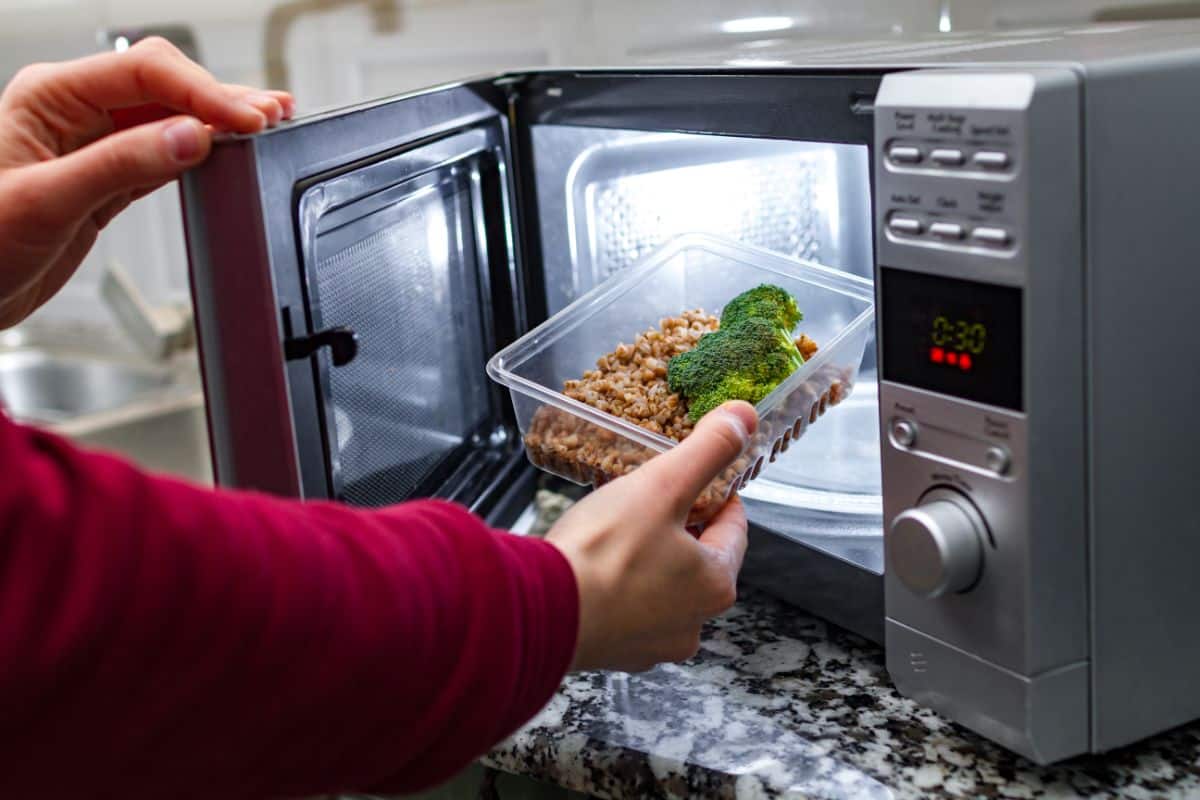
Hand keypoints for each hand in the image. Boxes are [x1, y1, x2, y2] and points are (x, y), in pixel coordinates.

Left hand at [0, 37, 293, 327]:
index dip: (201, 92)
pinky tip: (230, 150)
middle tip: (271, 116)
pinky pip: (164, 153)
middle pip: (164, 84)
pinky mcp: (108, 181)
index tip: (245, 120)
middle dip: (220, 96)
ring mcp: (94, 146)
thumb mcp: (46, 203)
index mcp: (48, 98)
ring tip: (268, 122)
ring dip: (218, 119)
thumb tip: (189, 137)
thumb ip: (119, 166)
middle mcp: (73, 113)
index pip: (142, 72)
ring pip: (170, 117)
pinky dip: (202, 151)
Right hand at [546, 401, 757, 672]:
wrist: (538, 610)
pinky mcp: (613, 651)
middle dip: (678, 527)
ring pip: (661, 585)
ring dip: (648, 558)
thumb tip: (744, 417)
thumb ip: (707, 450)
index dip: (718, 495)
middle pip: (697, 560)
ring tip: (619, 528)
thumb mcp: (662, 486)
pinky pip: (625, 608)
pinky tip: (594, 564)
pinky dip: (617, 585)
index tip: (700, 478)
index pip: (733, 528)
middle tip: (652, 498)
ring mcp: (651, 644)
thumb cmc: (603, 552)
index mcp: (715, 585)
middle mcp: (691, 624)